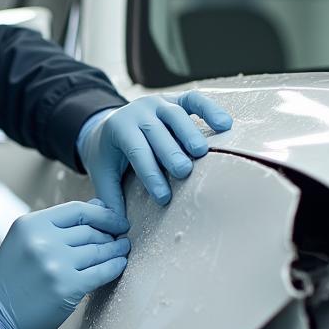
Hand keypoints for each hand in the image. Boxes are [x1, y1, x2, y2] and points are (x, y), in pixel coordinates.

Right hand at [0, 199, 130, 328]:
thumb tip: (100, 205)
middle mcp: (42, 240)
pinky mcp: (67, 287)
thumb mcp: (26, 241)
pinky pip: (102, 272)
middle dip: (110, 234)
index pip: (77, 209)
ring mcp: (55, 264)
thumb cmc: (13, 278)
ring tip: (123, 249)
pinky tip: (120, 264)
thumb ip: (59, 224)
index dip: (102, 214)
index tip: (115, 220)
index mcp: (30, 224)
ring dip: (116, 250)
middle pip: (90, 230)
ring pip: (98, 250)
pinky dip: (115, 267)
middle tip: (120, 238)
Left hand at [77, 93, 232, 217]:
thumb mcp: (103, 175)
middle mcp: (138, 111)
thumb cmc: (110, 156)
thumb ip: (110, 199)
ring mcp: (158, 102)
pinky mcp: (175, 100)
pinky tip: (225, 124)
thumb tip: (119, 229)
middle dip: (170, 152)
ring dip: (189, 133)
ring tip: (203, 153)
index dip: (149, 174)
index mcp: (118, 128)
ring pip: (175, 114)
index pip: (136, 151)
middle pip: (156, 131)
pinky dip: (210, 110)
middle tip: (184, 171)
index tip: (163, 197)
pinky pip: (194, 100)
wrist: (107, 124)